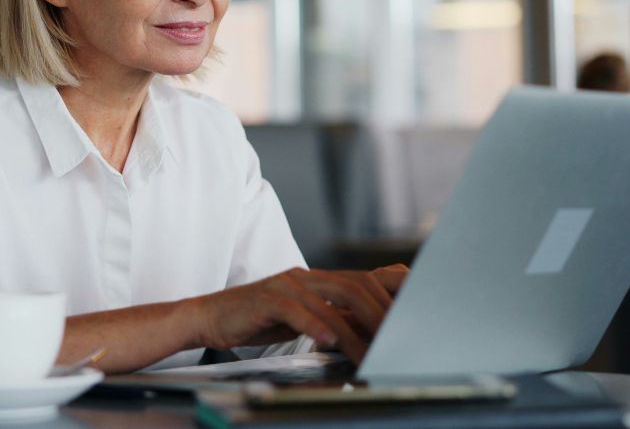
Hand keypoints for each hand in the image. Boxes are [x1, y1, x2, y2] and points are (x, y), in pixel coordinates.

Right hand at [187, 264, 408, 361]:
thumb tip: (370, 335)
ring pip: (333, 299)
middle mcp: (308, 277)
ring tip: (371, 353)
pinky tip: (328, 342)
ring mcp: (288, 284)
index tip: (419, 312)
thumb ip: (333, 320)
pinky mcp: (267, 298)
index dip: (395, 291)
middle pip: (358, 285)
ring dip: (356, 329)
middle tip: (399, 340)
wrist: (210, 316)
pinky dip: (315, 325)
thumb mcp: (302, 318)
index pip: (367, 277)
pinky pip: (296, 309)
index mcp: (320, 280)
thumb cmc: (258, 319)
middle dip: (384, 312)